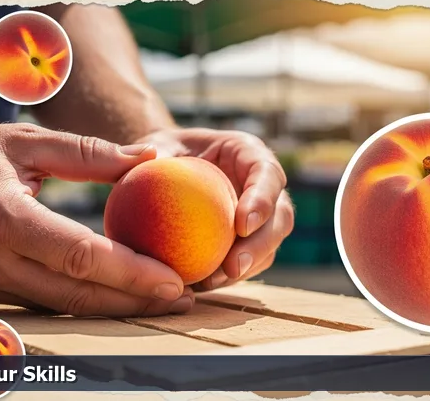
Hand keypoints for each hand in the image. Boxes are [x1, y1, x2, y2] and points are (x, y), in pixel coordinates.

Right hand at [0, 123, 193, 316]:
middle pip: (77, 293)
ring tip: (164, 300)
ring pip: (65, 306)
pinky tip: (124, 295)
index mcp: (6, 218)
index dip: (130, 272)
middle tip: (181, 297)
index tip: (172, 278)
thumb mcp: (26, 143)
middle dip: (135, 300)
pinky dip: (91, 302)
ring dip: (118, 308)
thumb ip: (88, 152)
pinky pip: (50, 303)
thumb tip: (148, 156)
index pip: (79, 255)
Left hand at [137, 128, 294, 290]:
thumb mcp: (157, 144)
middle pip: (280, 217)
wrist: (165, 171)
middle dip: (261, 244)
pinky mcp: (247, 241)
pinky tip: (199, 286)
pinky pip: (246, 263)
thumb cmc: (163, 151)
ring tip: (212, 282)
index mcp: (249, 154)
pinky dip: (227, 277)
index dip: (262, 200)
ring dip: (246, 268)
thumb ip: (154, 151)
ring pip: (268, 246)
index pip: (267, 173)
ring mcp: (260, 217)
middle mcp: (263, 186)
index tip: (242, 225)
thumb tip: (149, 156)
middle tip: (233, 266)